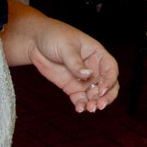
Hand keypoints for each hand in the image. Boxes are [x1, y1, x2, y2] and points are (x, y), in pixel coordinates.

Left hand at [1, 1, 119, 111]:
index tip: (102, 90)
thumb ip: (76, 63)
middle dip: (107, 96)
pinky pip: (80, 99)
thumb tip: (88, 75)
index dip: (110, 80)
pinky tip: (79, 109)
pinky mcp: (72, 87)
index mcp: (97, 54)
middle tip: (99, 105)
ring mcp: (83, 79)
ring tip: (89, 109)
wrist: (35, 42)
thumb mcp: (66, 47)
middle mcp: (93, 68)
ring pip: (96, 95)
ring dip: (95, 103)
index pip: (110, 68)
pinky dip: (82, 105)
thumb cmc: (54, 36)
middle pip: (108, 84)